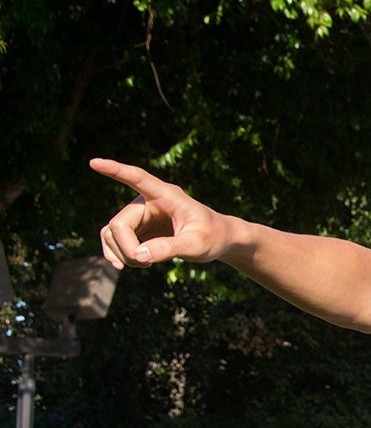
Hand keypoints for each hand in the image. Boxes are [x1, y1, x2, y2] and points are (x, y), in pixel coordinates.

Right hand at [91, 158, 231, 268]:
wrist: (218, 240)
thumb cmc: (212, 236)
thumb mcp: (196, 245)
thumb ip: (170, 248)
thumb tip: (138, 254)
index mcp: (167, 195)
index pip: (138, 178)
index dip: (116, 171)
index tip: (94, 162)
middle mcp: (149, 200)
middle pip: (119, 223)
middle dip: (125, 247)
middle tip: (145, 264)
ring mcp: (141, 214)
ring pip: (112, 232)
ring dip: (120, 253)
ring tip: (143, 265)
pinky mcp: (138, 227)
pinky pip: (114, 239)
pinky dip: (117, 254)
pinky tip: (129, 265)